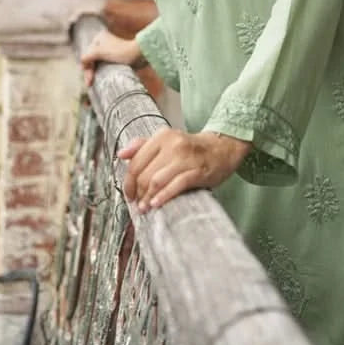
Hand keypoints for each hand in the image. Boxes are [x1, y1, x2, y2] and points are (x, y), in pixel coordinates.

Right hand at [80, 31, 146, 86]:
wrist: (140, 54)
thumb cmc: (120, 51)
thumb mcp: (99, 52)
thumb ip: (87, 56)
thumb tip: (81, 61)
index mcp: (98, 38)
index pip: (87, 55)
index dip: (87, 68)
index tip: (89, 80)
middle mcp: (102, 43)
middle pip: (92, 60)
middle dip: (90, 72)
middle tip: (89, 84)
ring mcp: (109, 51)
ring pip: (98, 64)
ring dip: (95, 73)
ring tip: (92, 84)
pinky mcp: (116, 58)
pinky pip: (105, 66)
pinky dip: (101, 73)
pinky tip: (99, 80)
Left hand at [117, 129, 251, 211]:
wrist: (222, 148)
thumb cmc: (191, 148)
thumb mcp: (166, 141)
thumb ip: (142, 146)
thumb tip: (121, 154)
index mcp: (162, 136)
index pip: (136, 162)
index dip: (128, 181)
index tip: (129, 194)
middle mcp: (173, 144)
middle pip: (145, 174)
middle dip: (138, 193)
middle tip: (138, 205)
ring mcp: (186, 157)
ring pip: (157, 180)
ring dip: (147, 198)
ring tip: (145, 208)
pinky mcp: (198, 171)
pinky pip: (176, 185)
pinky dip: (164, 196)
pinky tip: (157, 204)